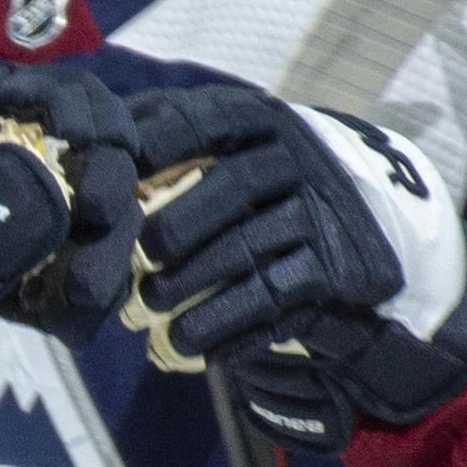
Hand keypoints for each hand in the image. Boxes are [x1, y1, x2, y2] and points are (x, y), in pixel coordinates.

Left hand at [119, 84, 466, 449]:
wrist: (365, 225)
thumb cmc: (267, 183)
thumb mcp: (235, 144)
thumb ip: (172, 130)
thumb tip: (100, 135)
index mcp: (264, 121)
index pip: (205, 119)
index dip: (156, 145)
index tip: (112, 181)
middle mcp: (300, 160)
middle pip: (233, 187)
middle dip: (177, 226)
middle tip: (136, 260)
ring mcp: (323, 215)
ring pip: (252, 249)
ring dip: (194, 287)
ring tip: (148, 313)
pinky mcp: (339, 269)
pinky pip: (278, 300)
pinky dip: (230, 328)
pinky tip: (193, 347)